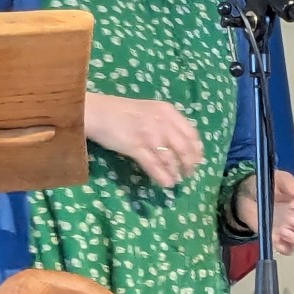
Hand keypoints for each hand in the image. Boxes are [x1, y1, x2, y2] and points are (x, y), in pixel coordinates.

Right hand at [83, 93, 203, 187]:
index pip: (191, 133)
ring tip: (176, 180)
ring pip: (170, 159)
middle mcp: (162, 122)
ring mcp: (149, 135)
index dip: (196, 150)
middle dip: (189, 164)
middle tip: (188, 173)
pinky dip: (162, 176)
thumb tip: (181, 142)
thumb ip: (166, 122)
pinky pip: (154, 166)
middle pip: (184, 148)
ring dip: (175, 172)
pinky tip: (166, 183)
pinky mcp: (135, 147)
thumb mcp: (150, 110)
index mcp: (168, 111)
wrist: (96, 111)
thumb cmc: (122, 111)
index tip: (197, 160)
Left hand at [236, 170, 293, 254]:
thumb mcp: (279, 179)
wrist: (245, 197)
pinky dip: (284, 246)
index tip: (293, 205)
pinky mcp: (281, 241)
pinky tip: (275, 237)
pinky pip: (290, 250)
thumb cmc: (265, 186)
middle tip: (290, 220)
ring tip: (281, 230)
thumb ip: (292, 186)